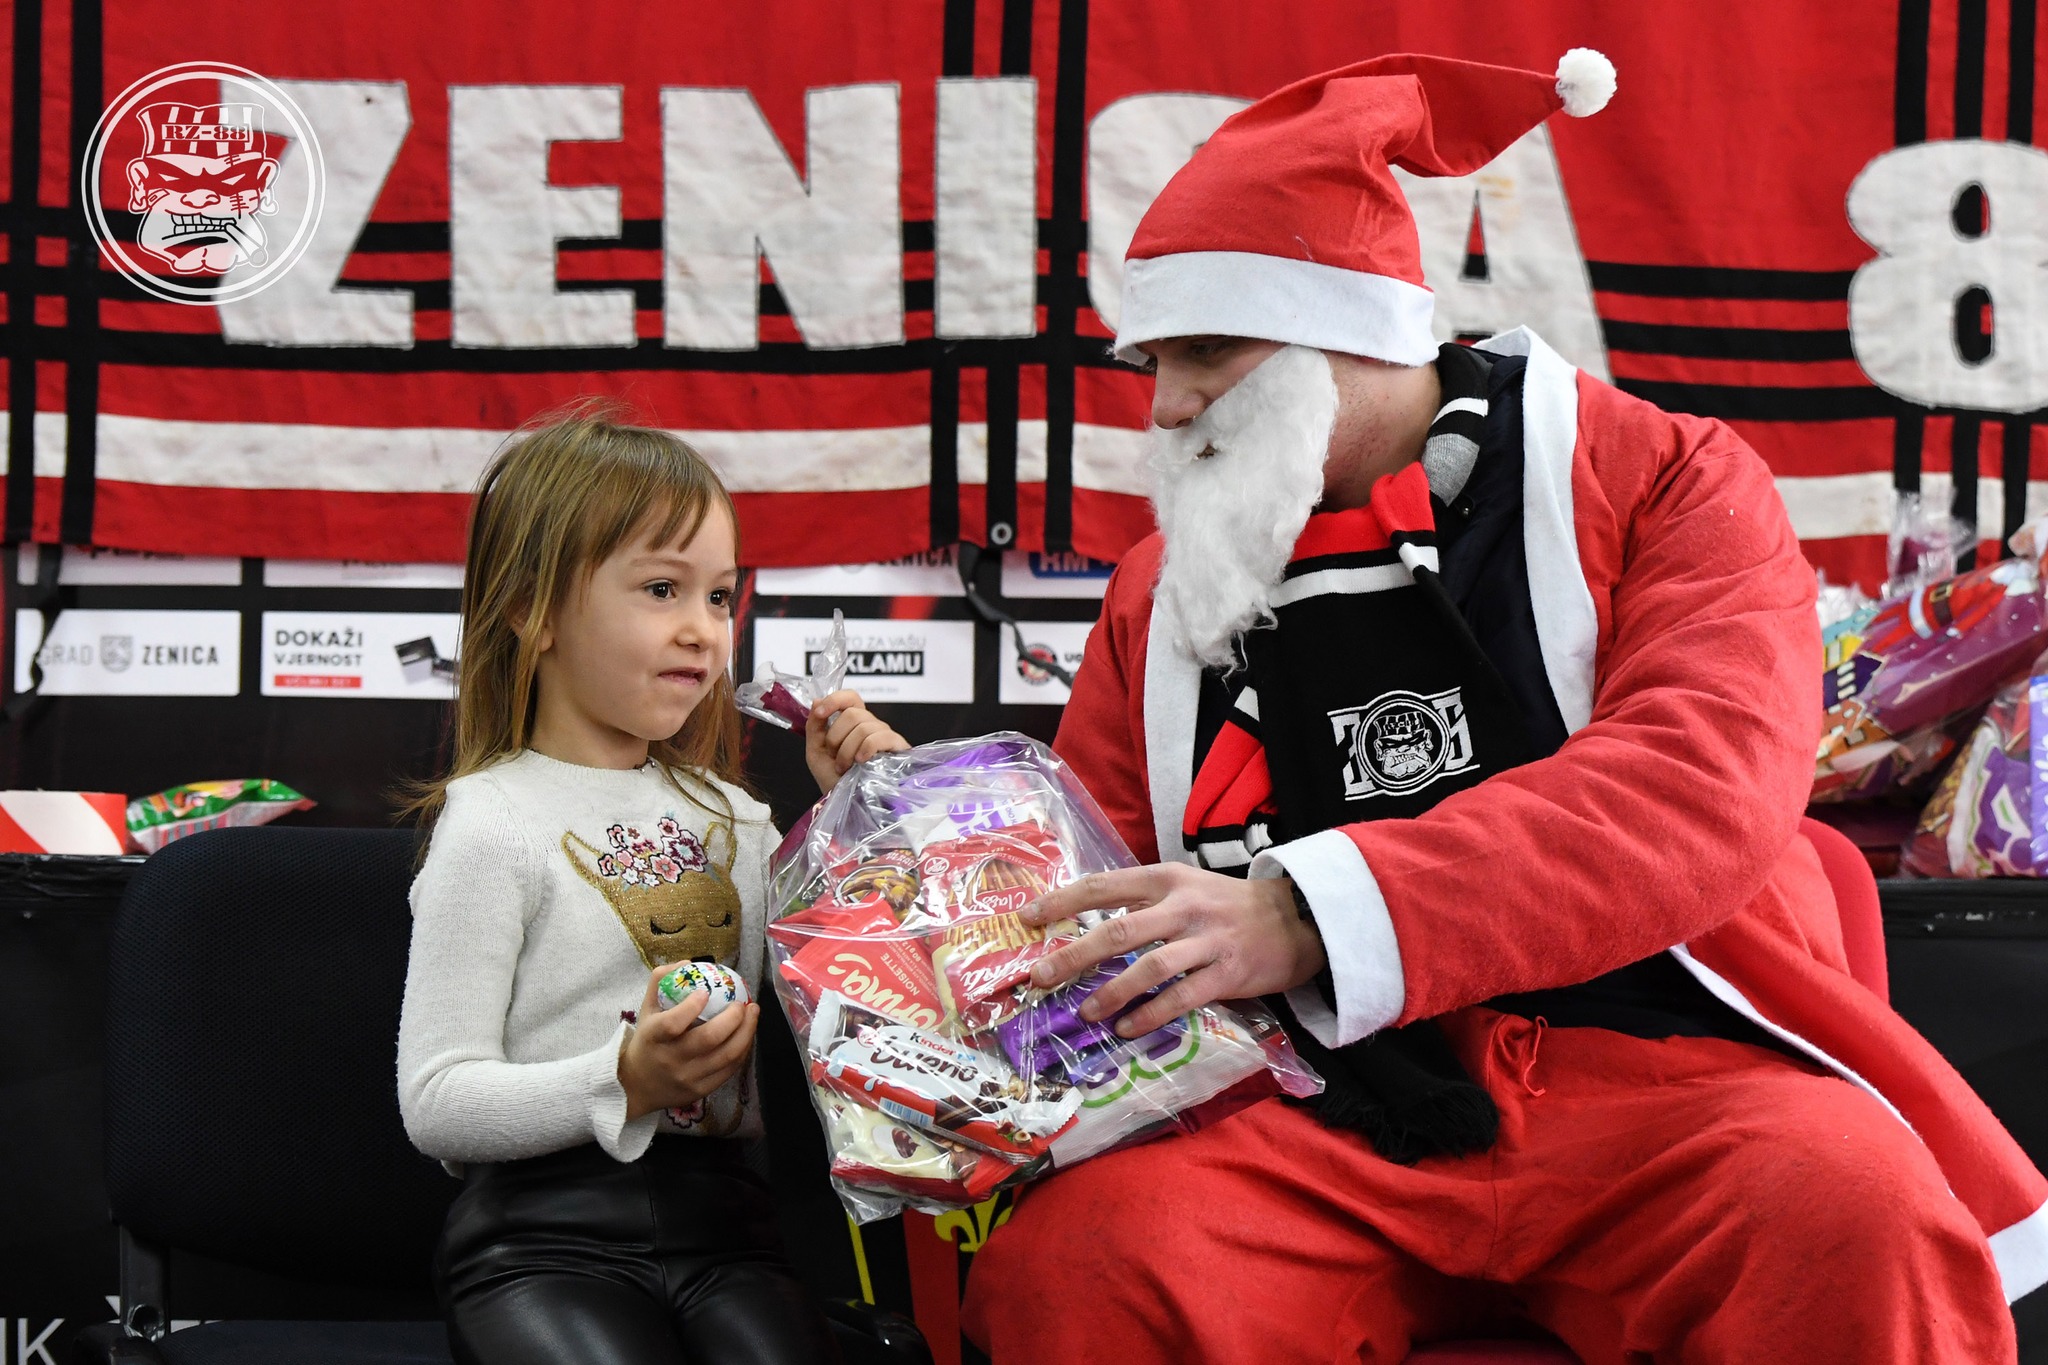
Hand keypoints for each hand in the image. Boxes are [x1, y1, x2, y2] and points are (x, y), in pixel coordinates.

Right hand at [617, 961, 760, 1120]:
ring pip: (727, 1055)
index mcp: (654, 1037)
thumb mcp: (646, 1010)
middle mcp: (671, 1060)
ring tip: (753, 1013)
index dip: (691, 1006)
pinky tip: (746, 1034)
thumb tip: (688, 963)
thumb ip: (661, 981)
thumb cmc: (647, 1041)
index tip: (706, 991)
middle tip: (743, 1003)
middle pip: (709, 1039)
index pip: (673, 1023)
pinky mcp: (701, 1090)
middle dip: (733, 1018)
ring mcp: (688, 1078)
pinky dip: (743, 1049)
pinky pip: (730, 1069)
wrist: (636, 1086)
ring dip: (746, 1031)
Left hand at [805, 689, 909, 793]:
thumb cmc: (834, 781)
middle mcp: (870, 725)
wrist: (849, 805)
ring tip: (845, 767)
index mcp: (852, 723)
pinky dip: (865, 749)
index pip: (850, 697)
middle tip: (835, 757)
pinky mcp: (897, 747)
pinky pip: (879, 737)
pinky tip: (861, 762)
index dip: (835, 700)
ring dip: (847, 750)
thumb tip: (817, 700)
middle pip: (853, 713)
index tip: (820, 714)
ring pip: (863, 727)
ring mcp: (884, 735)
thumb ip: (814, 726)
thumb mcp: (816, 752)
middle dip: (836, 737)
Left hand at [1020, 864, 1326, 1038]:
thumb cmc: (1226, 905)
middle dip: (1074, 956)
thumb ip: (1141, 900)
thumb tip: (1083, 924)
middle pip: (1118, 931)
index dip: (1062, 901)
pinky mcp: (1227, 973)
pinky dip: (1151, 1014)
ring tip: (1084, 1013)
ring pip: (1149, 966)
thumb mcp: (1183, 886)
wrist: (1295, 918)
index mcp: (1165, 879)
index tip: (1027, 918)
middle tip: (1041, 977)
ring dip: (1111, 992)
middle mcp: (1182, 906)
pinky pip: (1182, 997)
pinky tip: (1127, 1028)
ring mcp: (1206, 940)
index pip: (1103, 886)